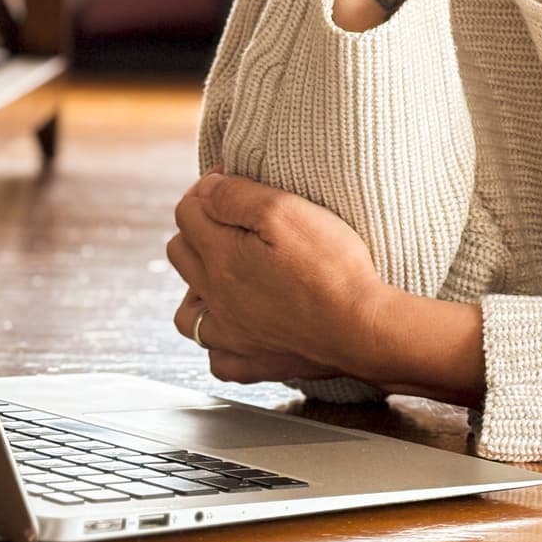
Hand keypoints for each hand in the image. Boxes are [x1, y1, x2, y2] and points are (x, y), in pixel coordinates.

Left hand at [166, 172, 387, 385]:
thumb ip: (236, 196)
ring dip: (197, 287)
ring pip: (187, 311)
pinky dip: (219, 342)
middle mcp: (216, 298)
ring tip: (224, 275)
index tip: (234, 180)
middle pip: (181, 253)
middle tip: (233, 219)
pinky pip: (218, 358)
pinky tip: (237, 328)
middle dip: (198, 229)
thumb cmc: (331, 268)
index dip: (208, 188)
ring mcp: (231, 335)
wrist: (360, 327)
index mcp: (220, 258)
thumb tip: (207, 189)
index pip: (187, 212)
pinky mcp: (253, 362)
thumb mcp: (286, 210)